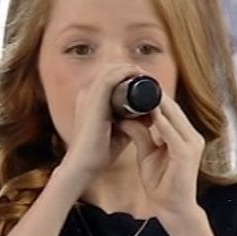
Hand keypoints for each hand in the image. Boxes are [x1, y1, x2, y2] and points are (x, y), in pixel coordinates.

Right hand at [60, 64, 140, 186]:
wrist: (84, 165)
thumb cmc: (101, 151)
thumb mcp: (121, 131)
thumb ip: (133, 121)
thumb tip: (152, 113)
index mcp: (89, 98)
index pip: (110, 77)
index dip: (129, 75)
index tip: (149, 82)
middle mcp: (86, 92)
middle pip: (112, 70)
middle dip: (133, 70)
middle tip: (151, 78)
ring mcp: (88, 94)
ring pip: (112, 69)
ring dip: (132, 70)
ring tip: (149, 77)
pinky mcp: (93, 99)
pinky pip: (110, 77)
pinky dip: (126, 73)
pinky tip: (140, 76)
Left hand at [117, 94, 203, 219]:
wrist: (173, 209)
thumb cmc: (161, 183)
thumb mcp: (147, 153)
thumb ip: (140, 134)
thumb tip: (125, 116)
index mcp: (185, 135)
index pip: (170, 109)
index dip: (153, 96)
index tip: (135, 84)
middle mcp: (192, 136)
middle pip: (173, 108)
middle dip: (154, 94)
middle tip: (135, 80)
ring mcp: (192, 144)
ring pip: (174, 116)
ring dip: (156, 103)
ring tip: (139, 89)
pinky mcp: (186, 154)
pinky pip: (172, 133)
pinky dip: (160, 122)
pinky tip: (148, 112)